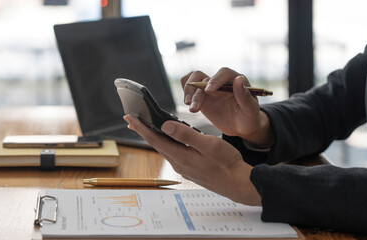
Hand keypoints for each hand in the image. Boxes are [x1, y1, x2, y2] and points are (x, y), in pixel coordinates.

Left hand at [123, 114, 260, 205]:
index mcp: (180, 157)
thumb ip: (186, 135)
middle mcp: (178, 164)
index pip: (154, 139)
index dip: (140, 127)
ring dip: (155, 138)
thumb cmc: (227, 163)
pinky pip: (174, 154)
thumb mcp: (208, 145)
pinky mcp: (190, 170)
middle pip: (157, 144)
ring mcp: (184, 168)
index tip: (128, 117)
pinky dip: (167, 144)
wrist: (238, 184)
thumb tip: (165, 126)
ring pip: (165, 149)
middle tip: (132, 120)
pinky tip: (169, 139)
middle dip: (144, 131)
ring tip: (147, 127)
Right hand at [181, 68, 272, 147]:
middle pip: (202, 76)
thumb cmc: (248, 118)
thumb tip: (239, 79)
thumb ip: (244, 95)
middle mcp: (220, 81)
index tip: (209, 91)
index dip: (215, 80)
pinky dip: (185, 92)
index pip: (223, 73)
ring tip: (190, 107)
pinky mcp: (201, 96)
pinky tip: (188, 104)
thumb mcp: (250, 110)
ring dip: (188, 92)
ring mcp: (208, 89)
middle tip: (193, 103)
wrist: (240, 127)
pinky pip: (189, 88)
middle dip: (195, 88)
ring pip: (193, 80)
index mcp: (235, 80)